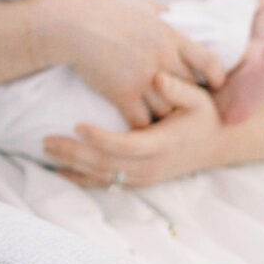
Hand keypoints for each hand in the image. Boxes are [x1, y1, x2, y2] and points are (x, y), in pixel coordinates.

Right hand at [37, 0, 224, 127]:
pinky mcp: (122, 94)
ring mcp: (143, 78)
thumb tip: (171, 13)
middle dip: (187, 98)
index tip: (213, 85)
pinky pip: (141, 121)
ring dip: (163, 116)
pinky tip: (135, 126)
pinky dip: (141, 127)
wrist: (71, 23)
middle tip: (182, 106)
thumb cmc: (101, 10)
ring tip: (159, 121)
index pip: (209, 61)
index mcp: (169, 35)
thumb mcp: (137, 4)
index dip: (215, 76)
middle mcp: (162, 59)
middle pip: (189, 89)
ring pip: (167, 110)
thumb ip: (158, 12)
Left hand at [44, 70, 227, 187]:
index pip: (125, 146)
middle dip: (74, 153)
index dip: (100, 138)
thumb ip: (178, 89)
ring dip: (72, 165)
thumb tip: (158, 78)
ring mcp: (143, 177)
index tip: (77, 125)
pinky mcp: (138, 181)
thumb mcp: (198, 99)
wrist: (218, 144)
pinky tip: (60, 172)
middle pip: (106, 164)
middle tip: (46, 139)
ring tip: (46, 149)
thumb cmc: (203, 116)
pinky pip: (106, 185)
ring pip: (102, 177)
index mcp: (162, 144)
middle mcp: (151, 166)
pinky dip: (81, 180)